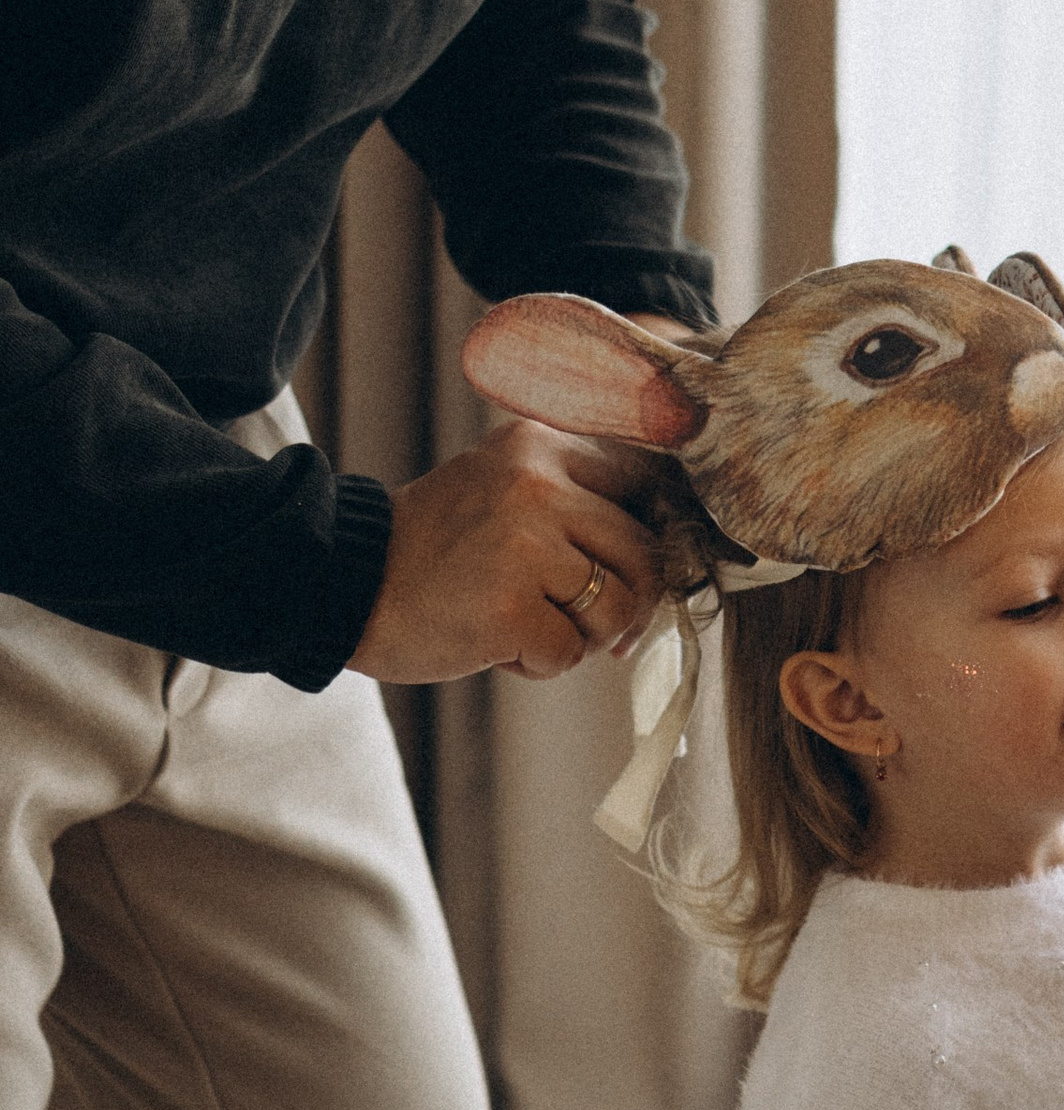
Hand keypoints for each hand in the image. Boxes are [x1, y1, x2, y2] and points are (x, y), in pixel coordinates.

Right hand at [348, 422, 664, 684]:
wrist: (345, 587)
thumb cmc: (436, 552)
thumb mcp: (502, 490)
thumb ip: (576, 501)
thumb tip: (671, 556)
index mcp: (539, 445)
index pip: (645, 484)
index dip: (651, 540)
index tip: (630, 572)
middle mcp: (537, 483)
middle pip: (644, 553)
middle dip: (627, 603)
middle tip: (585, 625)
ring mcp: (524, 544)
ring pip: (617, 607)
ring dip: (582, 638)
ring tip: (528, 627)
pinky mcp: (509, 606)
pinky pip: (569, 652)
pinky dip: (539, 664)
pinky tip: (495, 645)